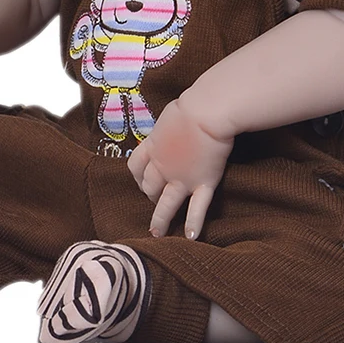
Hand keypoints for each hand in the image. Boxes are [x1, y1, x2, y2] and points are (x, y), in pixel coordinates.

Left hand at [127, 96, 233, 239]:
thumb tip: (172, 127)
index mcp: (152, 147)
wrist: (207, 113)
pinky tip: (191, 236)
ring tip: (158, 233)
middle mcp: (163, 166)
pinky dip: (194, 223)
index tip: (143, 179)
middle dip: (151, 194)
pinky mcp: (203, 183)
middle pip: (150, 187)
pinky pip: (197, 208)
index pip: (136, 167)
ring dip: (161, 220)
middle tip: (155, 199)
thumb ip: (167, 129)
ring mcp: (182, 178)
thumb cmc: (191, 106)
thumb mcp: (169, 116)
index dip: (138, 175)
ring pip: (167, 204)